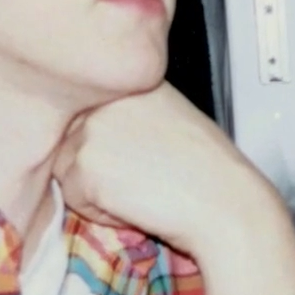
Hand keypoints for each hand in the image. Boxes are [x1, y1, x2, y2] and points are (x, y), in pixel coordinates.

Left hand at [52, 83, 294, 294]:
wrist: (226, 203)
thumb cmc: (208, 173)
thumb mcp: (170, 121)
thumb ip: (128, 117)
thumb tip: (90, 137)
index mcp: (132, 81)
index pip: (91, 118)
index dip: (115, 148)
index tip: (146, 158)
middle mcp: (107, 97)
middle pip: (72, 142)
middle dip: (101, 168)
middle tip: (148, 175)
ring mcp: (91, 127)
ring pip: (68, 171)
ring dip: (98, 191)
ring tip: (144, 188)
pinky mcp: (84, 162)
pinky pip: (73, 198)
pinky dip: (101, 212)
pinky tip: (138, 202)